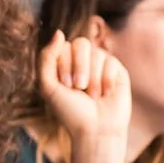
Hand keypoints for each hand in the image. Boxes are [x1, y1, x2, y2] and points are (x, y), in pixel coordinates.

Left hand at [38, 32, 131, 162]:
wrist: (95, 130)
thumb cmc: (70, 112)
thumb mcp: (48, 87)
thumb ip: (46, 58)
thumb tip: (59, 32)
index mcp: (64, 62)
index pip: (64, 46)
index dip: (65, 65)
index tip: (66, 86)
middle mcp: (83, 60)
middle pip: (81, 43)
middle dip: (79, 67)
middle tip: (79, 88)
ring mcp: (101, 64)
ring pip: (97, 53)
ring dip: (93, 78)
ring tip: (94, 96)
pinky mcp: (117, 70)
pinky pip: (111, 61)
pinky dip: (106, 80)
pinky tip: (106, 94)